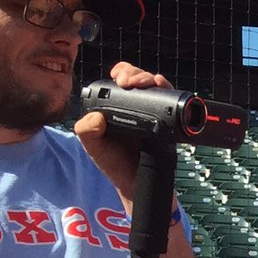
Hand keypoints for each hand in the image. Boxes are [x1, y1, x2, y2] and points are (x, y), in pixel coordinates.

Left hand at [73, 62, 172, 212]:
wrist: (136, 184)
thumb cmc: (114, 165)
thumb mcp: (93, 148)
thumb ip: (86, 131)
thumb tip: (96, 117)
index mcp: (117, 108)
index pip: (120, 81)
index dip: (121, 73)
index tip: (119, 79)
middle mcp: (137, 108)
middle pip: (140, 79)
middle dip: (136, 74)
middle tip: (129, 83)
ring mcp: (154, 115)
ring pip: (156, 88)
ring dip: (152, 80)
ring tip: (148, 82)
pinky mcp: (168, 124)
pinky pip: (171, 104)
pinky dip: (168, 92)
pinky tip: (163, 88)